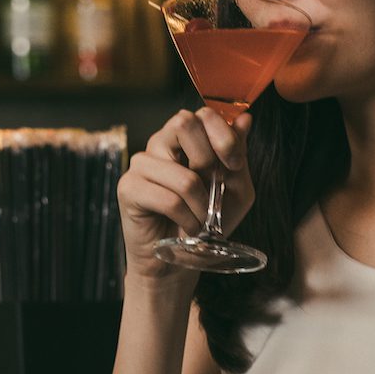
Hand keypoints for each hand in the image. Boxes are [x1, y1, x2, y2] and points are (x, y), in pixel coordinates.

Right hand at [117, 108, 254, 284]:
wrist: (182, 259)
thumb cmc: (208, 222)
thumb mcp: (235, 188)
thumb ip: (238, 154)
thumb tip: (246, 119)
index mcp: (186, 138)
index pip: (203, 114)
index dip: (224, 137)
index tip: (235, 166)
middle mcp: (160, 144)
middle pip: (183, 123)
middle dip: (209, 161)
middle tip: (213, 188)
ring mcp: (141, 164)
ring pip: (183, 175)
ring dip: (202, 204)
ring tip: (201, 219)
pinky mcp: (128, 188)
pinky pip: (169, 200)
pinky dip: (188, 219)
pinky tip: (188, 228)